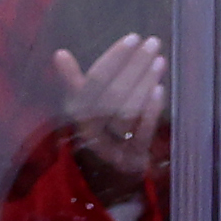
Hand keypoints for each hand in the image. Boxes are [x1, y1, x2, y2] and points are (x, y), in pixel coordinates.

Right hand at [53, 31, 165, 203]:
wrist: (106, 182)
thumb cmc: (99, 134)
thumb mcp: (84, 109)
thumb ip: (77, 83)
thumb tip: (60, 54)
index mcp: (78, 112)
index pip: (97, 80)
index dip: (115, 58)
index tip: (131, 38)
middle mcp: (93, 129)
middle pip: (115, 93)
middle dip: (135, 66)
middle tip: (152, 43)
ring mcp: (114, 146)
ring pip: (129, 111)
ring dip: (145, 83)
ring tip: (159, 60)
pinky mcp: (132, 161)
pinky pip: (142, 133)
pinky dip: (151, 111)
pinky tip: (160, 90)